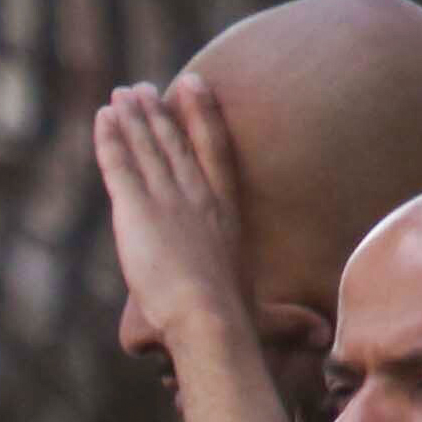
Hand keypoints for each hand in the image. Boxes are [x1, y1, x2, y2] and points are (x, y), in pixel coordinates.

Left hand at [96, 75, 256, 366]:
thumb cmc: (236, 322)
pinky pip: (119, 164)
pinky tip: (102, 118)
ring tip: (121, 94)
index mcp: (226, 212)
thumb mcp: (263, 311)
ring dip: (132, 117)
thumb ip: (284, 317)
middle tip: (144, 88)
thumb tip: (319, 337)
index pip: (215, 151)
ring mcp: (167, 199)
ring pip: (146, 146)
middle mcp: (197, 197)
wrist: (209, 318)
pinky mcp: (136, 210)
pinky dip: (109, 138)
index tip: (195, 83)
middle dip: (159, 112)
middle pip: (175, 142)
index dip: (203, 114)